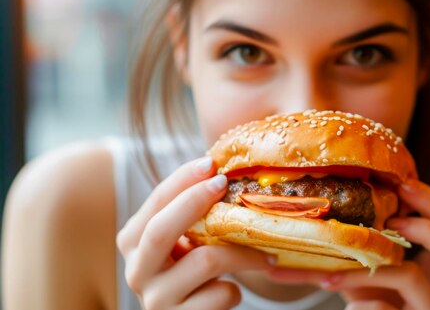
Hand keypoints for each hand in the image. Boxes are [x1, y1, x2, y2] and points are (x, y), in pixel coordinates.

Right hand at [116, 157, 274, 309]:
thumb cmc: (191, 272)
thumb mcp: (184, 241)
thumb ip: (193, 213)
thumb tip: (225, 166)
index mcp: (134, 241)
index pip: (155, 202)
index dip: (183, 179)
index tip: (212, 163)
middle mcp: (136, 270)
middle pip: (161, 229)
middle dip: (194, 201)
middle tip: (224, 183)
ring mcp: (155, 299)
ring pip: (204, 261)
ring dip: (243, 254)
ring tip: (266, 255)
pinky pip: (219, 295)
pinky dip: (235, 290)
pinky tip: (233, 290)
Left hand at [267, 179, 429, 309]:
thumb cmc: (382, 302)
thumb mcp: (378, 272)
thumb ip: (371, 244)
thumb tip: (334, 204)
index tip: (402, 184)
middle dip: (424, 226)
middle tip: (391, 217)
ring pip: (411, 277)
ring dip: (369, 267)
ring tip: (338, 272)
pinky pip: (386, 309)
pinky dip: (362, 305)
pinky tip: (349, 305)